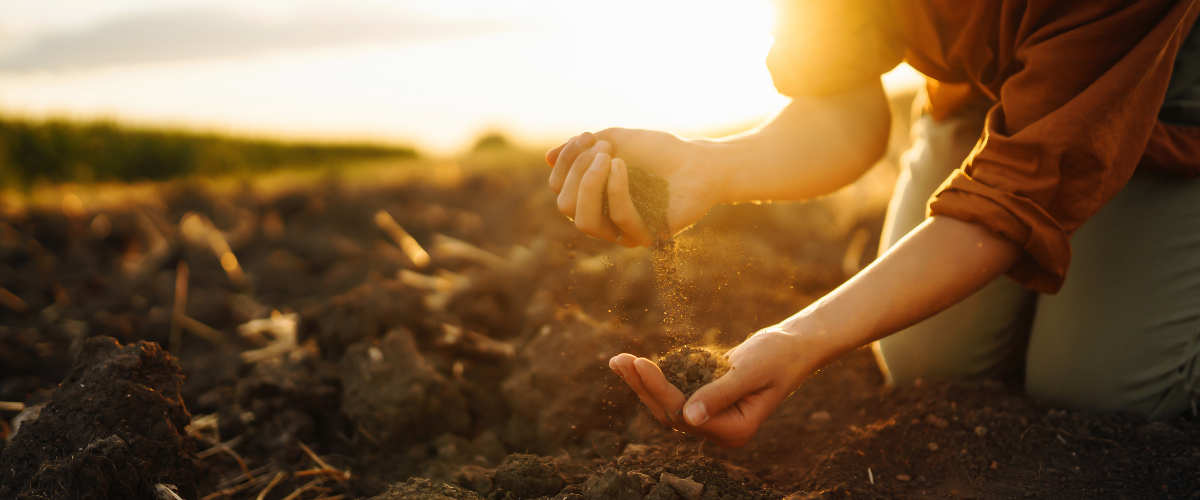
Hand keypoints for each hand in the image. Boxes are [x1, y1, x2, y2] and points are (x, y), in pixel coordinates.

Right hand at [546, 128, 724, 246]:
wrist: (700, 161)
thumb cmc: (660, 151)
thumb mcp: (616, 141)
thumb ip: (582, 149)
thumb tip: (547, 159)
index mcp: (592, 197)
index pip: (559, 188)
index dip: (566, 161)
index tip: (589, 136)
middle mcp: (602, 218)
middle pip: (565, 206)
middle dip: (577, 172)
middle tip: (603, 147)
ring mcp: (622, 232)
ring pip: (584, 221)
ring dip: (589, 185)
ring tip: (608, 157)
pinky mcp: (646, 236)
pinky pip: (619, 219)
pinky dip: (616, 189)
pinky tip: (621, 166)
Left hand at [608, 326, 819, 446]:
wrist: (795, 345)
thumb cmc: (778, 356)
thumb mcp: (750, 372)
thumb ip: (720, 394)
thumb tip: (688, 416)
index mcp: (734, 430)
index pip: (685, 414)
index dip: (659, 389)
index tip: (638, 363)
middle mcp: (720, 430)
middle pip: (670, 413)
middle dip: (642, 387)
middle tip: (618, 360)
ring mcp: (713, 417)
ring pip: (668, 404)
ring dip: (642, 383)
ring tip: (618, 361)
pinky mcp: (707, 401)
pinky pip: (675, 392)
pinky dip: (656, 377)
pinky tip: (635, 363)